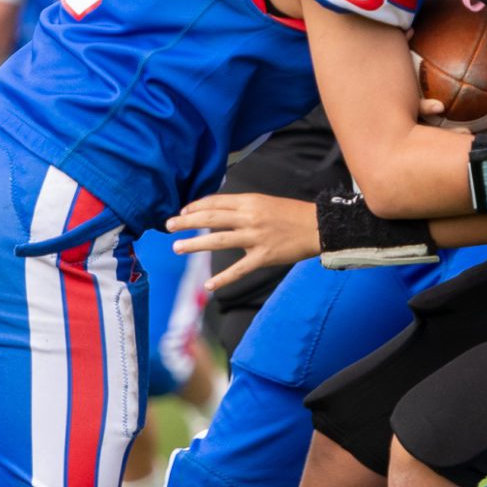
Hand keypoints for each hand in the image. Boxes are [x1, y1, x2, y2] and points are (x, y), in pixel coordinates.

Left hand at [166, 192, 318, 291]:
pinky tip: (209, 285)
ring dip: (195, 244)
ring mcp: (255, 238)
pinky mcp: (263, 256)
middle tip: (168, 226)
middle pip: (211, 218)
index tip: (182, 212)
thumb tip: (219, 212)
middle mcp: (249, 218)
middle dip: (186, 222)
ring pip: (218, 240)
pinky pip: (239, 269)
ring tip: (177, 248)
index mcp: (250, 202)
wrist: (318, 227)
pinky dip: (223, 279)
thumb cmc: (292, 214)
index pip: (215, 202)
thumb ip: (244, 207)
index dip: (195, 207)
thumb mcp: (265, 202)